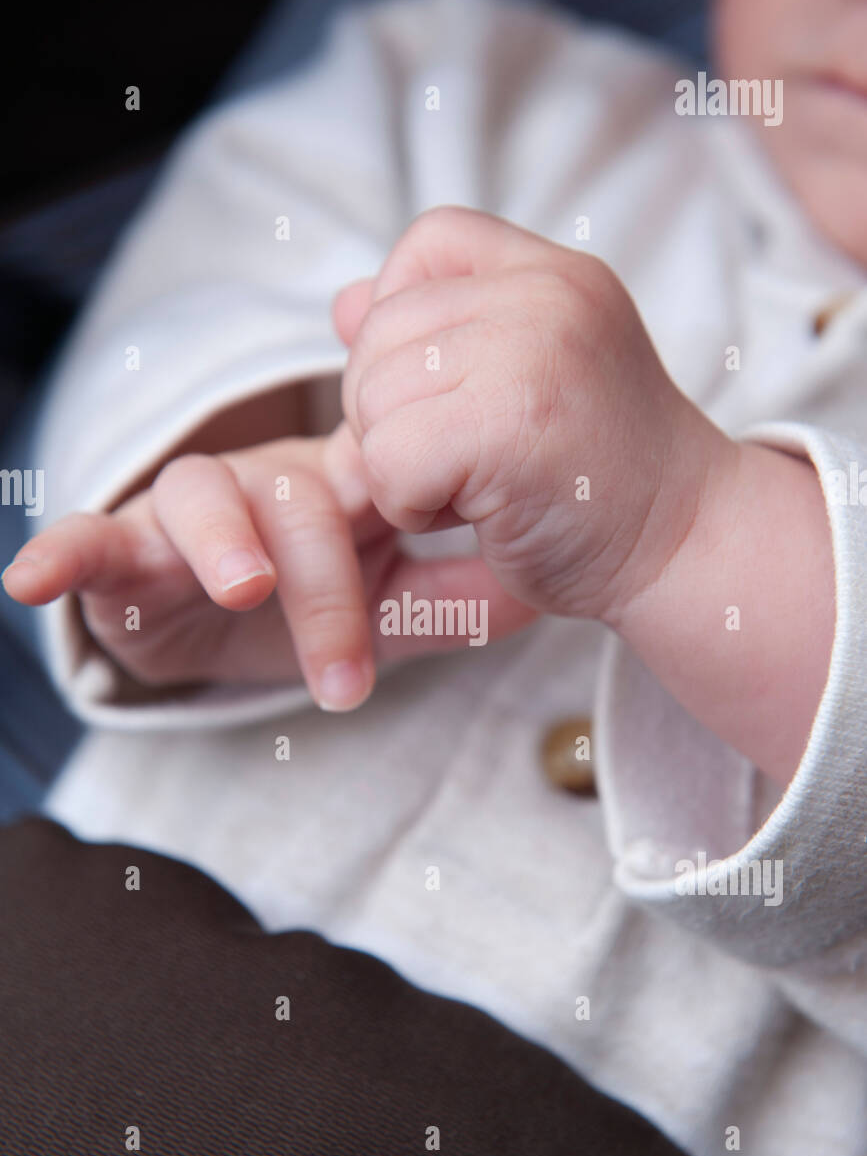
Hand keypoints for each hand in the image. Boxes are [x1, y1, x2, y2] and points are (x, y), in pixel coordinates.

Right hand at [2, 422, 533, 709]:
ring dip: (225, 546)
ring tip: (246, 590)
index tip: (447, 578)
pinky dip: (63, 551)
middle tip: (347, 680)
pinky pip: (90, 537)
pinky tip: (28, 577)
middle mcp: (270, 485)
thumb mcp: (396, 608)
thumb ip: (459, 596)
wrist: (226, 624)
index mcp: (344, 489)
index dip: (409, 513)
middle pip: (300, 498)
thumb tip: (546, 591)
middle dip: (325, 590)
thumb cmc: (318, 605)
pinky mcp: (128, 548)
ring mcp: (196, 510)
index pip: (380, 475)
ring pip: (204, 496)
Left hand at [335, 206, 725, 625]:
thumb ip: (446, 332)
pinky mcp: (507, 428)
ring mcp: (528, 356)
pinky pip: (388, 459)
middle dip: (393, 412)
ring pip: (372, 399)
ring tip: (471, 487)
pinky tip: (467, 516)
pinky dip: (409, 505)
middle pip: (379, 331)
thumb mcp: (530, 377)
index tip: (446, 387)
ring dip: (400, 465)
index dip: (403, 313)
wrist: (688, 548)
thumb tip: (344, 304)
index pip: (429, 240)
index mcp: (554, 274)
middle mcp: (543, 296)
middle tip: (461, 461)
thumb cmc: (604, 479)